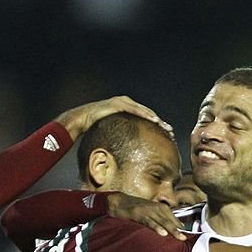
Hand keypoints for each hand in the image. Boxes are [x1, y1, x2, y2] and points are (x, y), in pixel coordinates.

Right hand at [54, 96, 172, 140]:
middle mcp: (126, 102)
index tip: (165, 132)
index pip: (144, 116)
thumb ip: (119, 135)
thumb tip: (125, 149)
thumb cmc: (93, 127)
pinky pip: (136, 111)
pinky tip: (155, 121)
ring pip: (144, 111)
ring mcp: (123, 102)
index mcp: (125, 108)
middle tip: (170, 130)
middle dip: (159, 122)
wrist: (81, 119)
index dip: (155, 123)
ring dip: (156, 119)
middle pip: (147, 113)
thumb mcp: (110, 131)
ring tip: (166, 127)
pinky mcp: (119, 104)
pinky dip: (146, 116)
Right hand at [107, 192, 185, 239]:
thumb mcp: (150, 212)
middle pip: (170, 220)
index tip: (187, 237)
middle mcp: (156, 207)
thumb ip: (160, 219)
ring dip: (171, 229)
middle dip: (178, 230)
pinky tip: (162, 233)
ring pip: (162, 221)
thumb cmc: (135, 208)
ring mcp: (148, 210)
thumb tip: (173, 228)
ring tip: (179, 237)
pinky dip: (156, 227)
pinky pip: (149, 222)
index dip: (180, 227)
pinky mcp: (139, 214)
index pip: (174, 218)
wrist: (119, 201)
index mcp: (160, 207)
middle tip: (185, 239)